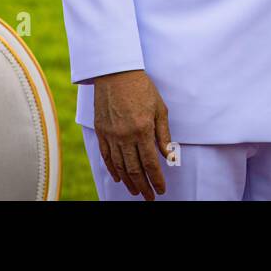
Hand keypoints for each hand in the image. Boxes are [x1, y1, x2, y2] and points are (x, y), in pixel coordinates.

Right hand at [92, 69, 171, 200]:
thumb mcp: (159, 109)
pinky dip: (112, 169)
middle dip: (143, 186)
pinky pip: (106, 156)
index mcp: (143, 129)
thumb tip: (169, 156)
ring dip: (128, 181)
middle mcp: (125, 135)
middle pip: (134, 169)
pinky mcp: (101, 131)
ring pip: (120, 166)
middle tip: (149, 197)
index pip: (151, 163)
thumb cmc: (142, 88)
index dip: (156, 179)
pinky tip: (119, 178)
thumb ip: (163, 134)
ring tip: (136, 191)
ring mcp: (111, 135)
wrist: (115, 73)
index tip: (161, 189)